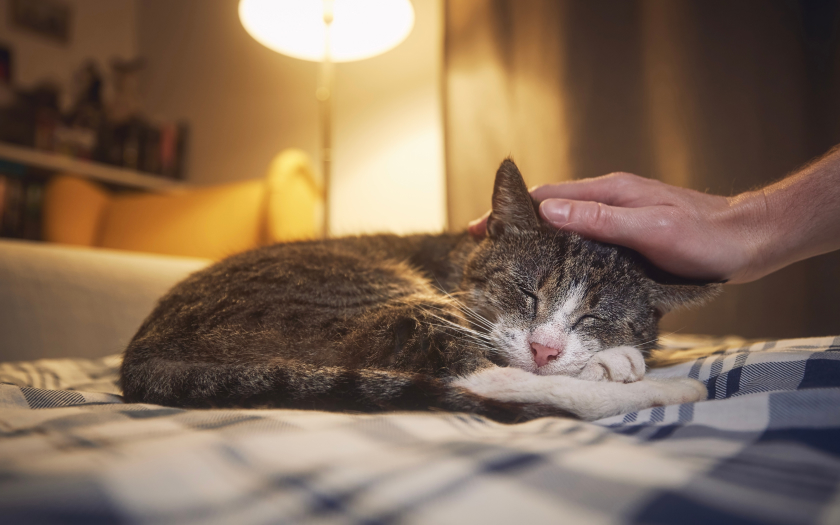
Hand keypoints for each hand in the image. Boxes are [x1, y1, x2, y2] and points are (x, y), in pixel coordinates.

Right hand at [470, 172, 767, 282]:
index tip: (480, 228)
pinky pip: (584, 243)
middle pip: (551, 210)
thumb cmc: (703, 236)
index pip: (547, 197)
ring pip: (566, 228)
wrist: (748, 242)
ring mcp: (618, 220)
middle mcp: (609, 202)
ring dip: (536, 241)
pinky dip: (561, 253)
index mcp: (609, 192)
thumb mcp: (650, 228)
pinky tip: (555, 273)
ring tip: (509, 264)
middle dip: (516, 227)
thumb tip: (547, 213)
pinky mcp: (628, 240)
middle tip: (485, 250)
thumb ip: (599, 219)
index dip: (511, 211)